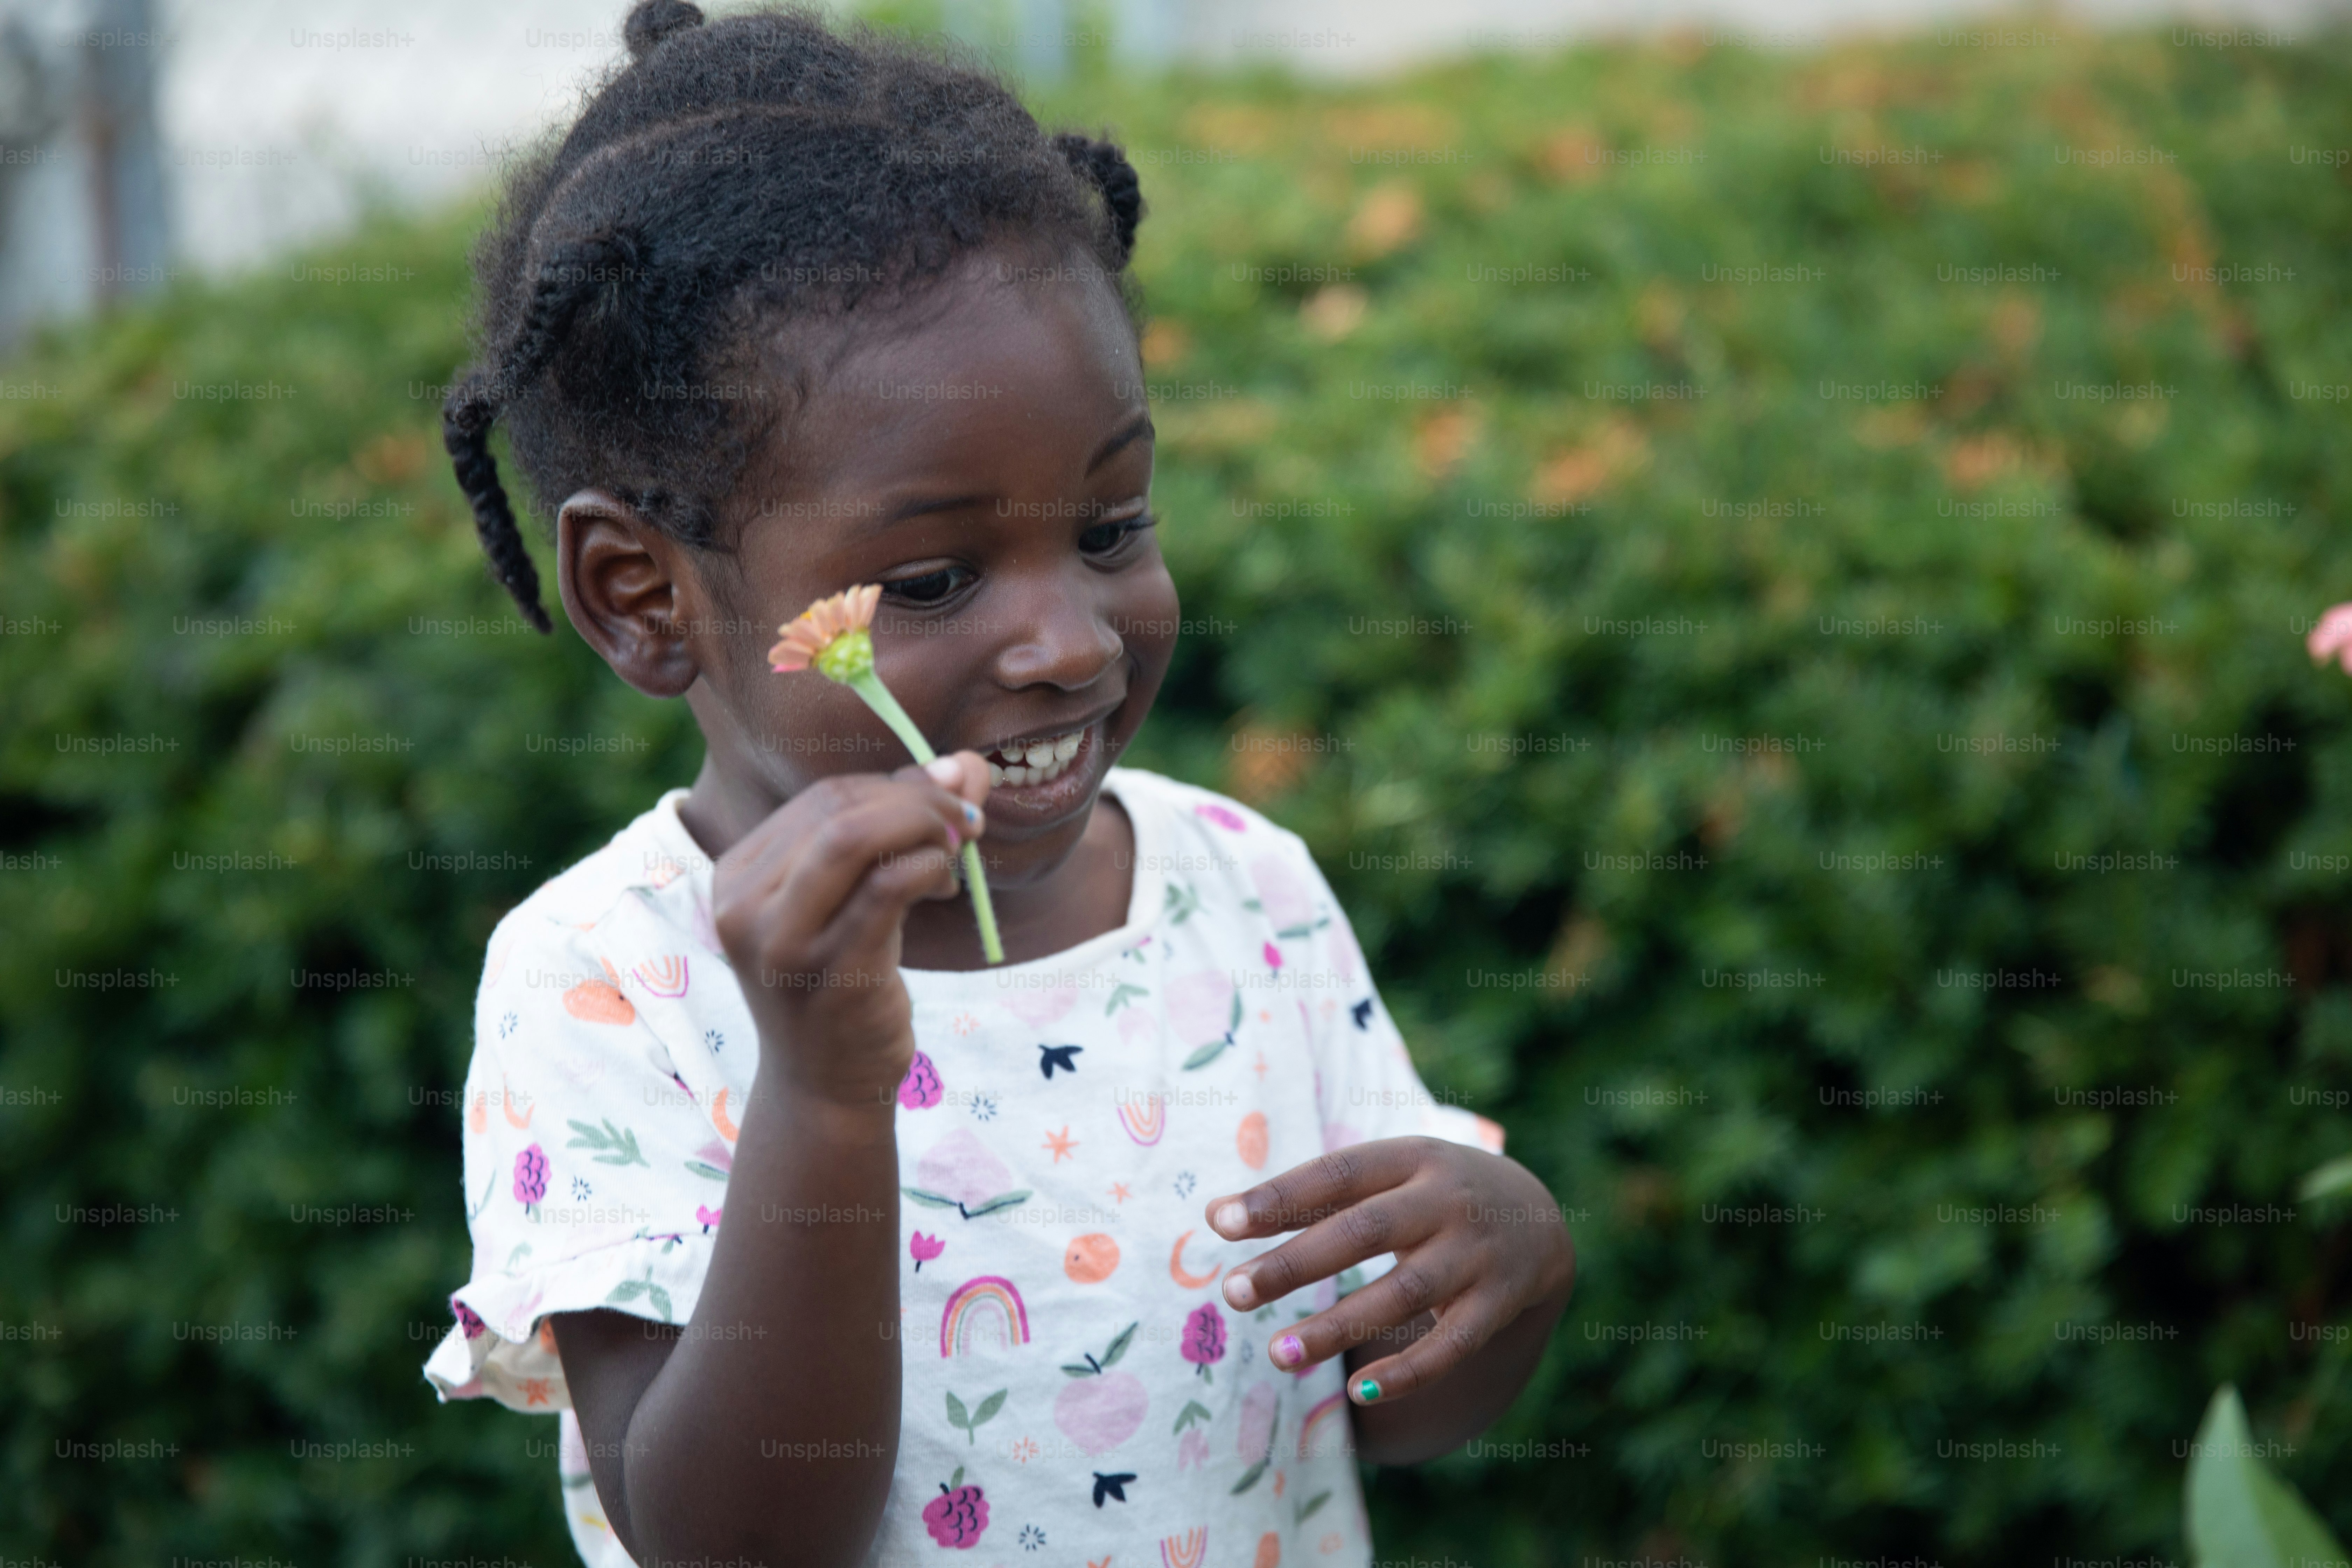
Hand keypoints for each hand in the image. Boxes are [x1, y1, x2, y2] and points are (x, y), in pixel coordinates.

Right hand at [711, 752, 989, 1108]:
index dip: (896, 786)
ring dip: (924, 826)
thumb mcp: (863, 897)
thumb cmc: (846, 982)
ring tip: (958, 847)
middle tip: (967, 821)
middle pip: (838, 809)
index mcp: (737, 877)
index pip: (823, 798)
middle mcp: (743, 906)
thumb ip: (906, 827)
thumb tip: (965, 764)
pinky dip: (925, 866)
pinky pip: (883, 891)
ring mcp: (780, 943)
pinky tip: (944, 880)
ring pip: (852, 837)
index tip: (948, 800)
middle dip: (917, 800)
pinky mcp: (828, 975)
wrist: (826, 1086)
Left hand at [1202, 1137, 1574, 1405]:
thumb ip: (1313, 1194)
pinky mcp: (1497, 1304)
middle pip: (1364, 1232)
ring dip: (1337, 1326)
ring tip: (1278, 1354)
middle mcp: (1447, 1200)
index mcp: (1412, 1158)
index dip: (1279, 1198)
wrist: (1537, 1218)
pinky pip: (1452, 1345)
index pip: (1337, 1175)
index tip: (1219, 1222)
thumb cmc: (1429, 1196)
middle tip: (1234, 1292)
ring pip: (1403, 1294)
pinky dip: (1408, 1371)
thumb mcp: (1387, 1175)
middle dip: (1295, 1263)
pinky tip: (1358, 1392)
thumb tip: (1217, 1215)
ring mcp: (1477, 1253)